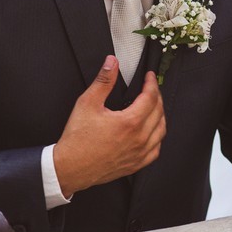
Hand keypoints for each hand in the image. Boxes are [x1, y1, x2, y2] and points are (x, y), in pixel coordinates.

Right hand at [53, 56, 165, 197]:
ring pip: (161, 131)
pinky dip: (157, 137)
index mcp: (130, 123)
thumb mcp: (87, 103)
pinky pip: (155, 150)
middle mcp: (139, 139)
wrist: (70, 167)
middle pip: (159, 112)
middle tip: (150, 88)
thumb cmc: (77, 139)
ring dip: (160, 115)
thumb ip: (103, 81)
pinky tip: (151, 132)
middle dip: (157, 96)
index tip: (149, 77)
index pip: (151, 97)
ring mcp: (139, 153)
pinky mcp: (135, 164)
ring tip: (153, 106)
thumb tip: (112, 63)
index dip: (151, 84)